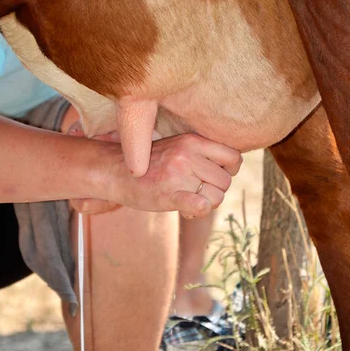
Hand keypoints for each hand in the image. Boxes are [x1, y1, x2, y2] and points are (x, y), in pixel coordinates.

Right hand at [104, 133, 241, 217]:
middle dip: (215, 191)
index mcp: (192, 141)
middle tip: (197, 192)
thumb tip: (231, 169)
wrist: (115, 171)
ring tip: (188, 200)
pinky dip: (200, 210)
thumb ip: (202, 153)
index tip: (215, 176)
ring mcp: (177, 174)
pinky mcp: (168, 195)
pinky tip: (189, 209)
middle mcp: (187, 155)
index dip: (230, 170)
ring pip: (216, 196)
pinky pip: (200, 204)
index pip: (234, 157)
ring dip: (206, 204)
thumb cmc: (152, 163)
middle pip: (226, 181)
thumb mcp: (178, 147)